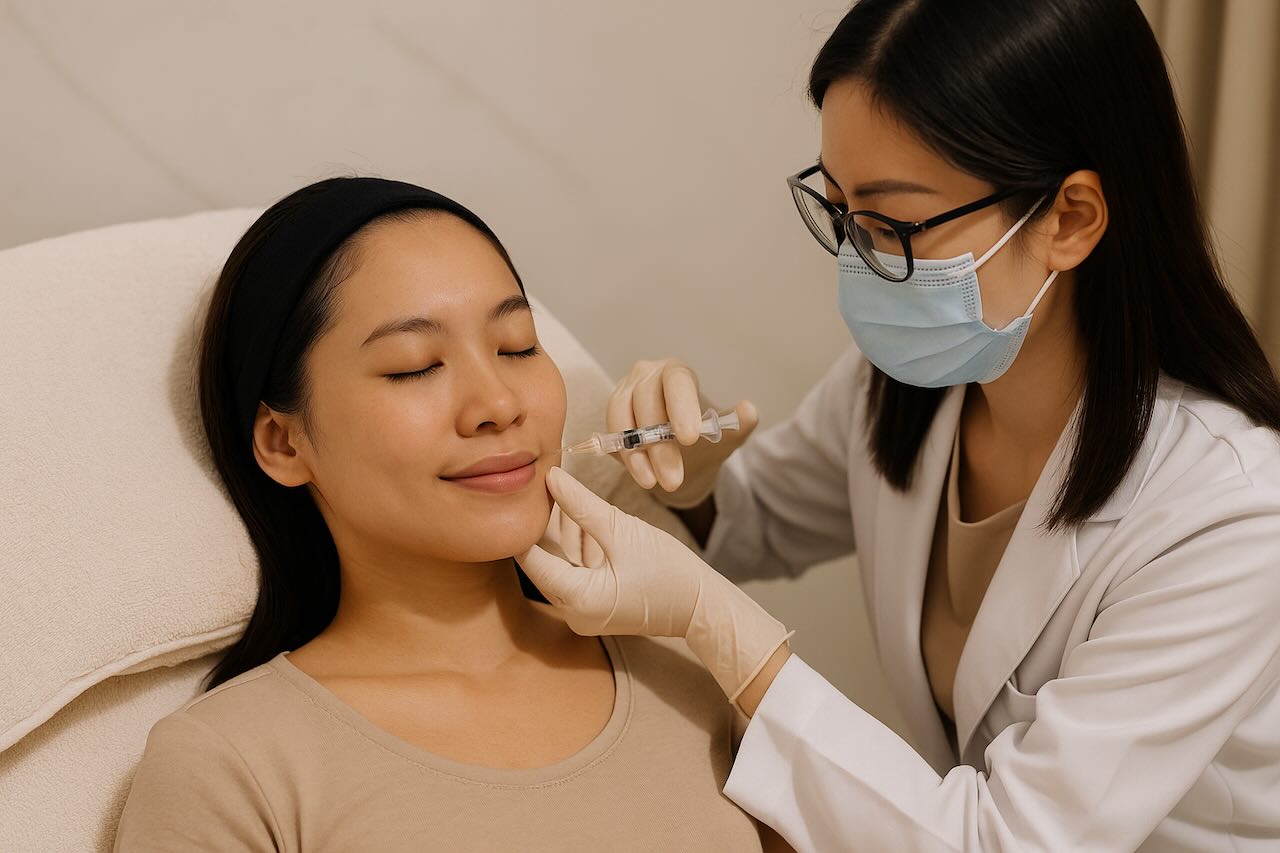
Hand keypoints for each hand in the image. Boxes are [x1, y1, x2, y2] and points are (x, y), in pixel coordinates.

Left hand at [520, 467, 792, 704]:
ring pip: (560, 563)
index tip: (525, 491)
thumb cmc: (670, 571)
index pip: (531, 557)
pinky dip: (579, 546)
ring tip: (566, 493)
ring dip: (564, 531)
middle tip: (546, 485)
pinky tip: (583, 516)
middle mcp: (572, 612)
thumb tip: (551, 476)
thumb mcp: (622, 530)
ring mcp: (582, 612)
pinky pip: (576, 571)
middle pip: (544, 560)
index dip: (525, 522)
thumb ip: (582, 504)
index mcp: (576, 600)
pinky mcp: (594, 606)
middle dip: (546, 522)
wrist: (702, 606)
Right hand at [608, 358, 757, 508]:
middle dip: (660, 445)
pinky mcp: (612, 417)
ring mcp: (623, 393)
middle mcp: (646, 376)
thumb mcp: (725, 437)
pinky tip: (643, 477)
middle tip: (673, 478)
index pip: (676, 381)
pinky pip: (612, 435)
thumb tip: (750, 411)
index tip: (689, 438)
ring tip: (654, 482)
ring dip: (638, 454)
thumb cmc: (703, 441)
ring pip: (623, 418)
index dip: (680, 407)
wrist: (681, 459)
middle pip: (647, 403)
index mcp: (677, 373)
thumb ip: (738, 425)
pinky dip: (627, 458)